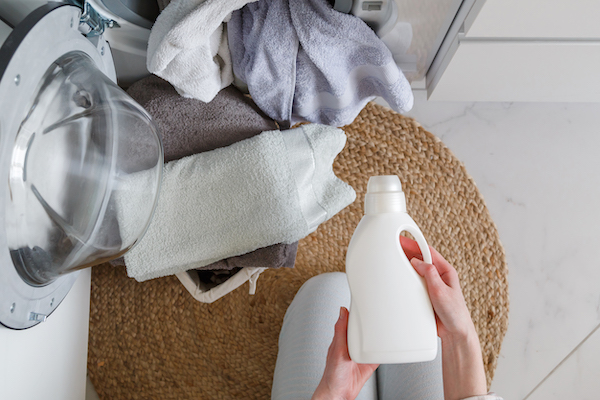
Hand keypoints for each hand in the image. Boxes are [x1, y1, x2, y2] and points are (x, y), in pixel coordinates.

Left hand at [312, 307, 378, 399]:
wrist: (339, 393)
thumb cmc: (332, 374)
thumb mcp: (337, 349)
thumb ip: (340, 330)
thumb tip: (342, 311)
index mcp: (343, 338)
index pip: (352, 321)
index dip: (358, 312)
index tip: (367, 303)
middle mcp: (353, 344)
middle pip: (365, 329)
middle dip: (372, 322)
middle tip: (382, 314)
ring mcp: (362, 353)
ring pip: (374, 340)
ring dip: (380, 336)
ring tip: (387, 328)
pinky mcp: (369, 362)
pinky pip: (379, 354)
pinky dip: (384, 350)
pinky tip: (387, 346)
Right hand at [401, 236, 487, 399]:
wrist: (454, 333)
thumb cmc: (454, 313)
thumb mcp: (441, 290)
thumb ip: (429, 274)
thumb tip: (416, 261)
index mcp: (445, 270)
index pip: (427, 251)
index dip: (413, 243)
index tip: (401, 239)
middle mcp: (438, 275)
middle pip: (419, 258)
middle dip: (406, 250)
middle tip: (392, 245)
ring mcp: (431, 284)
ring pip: (415, 270)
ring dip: (405, 263)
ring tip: (392, 257)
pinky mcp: (425, 294)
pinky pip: (413, 282)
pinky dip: (405, 278)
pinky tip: (397, 277)